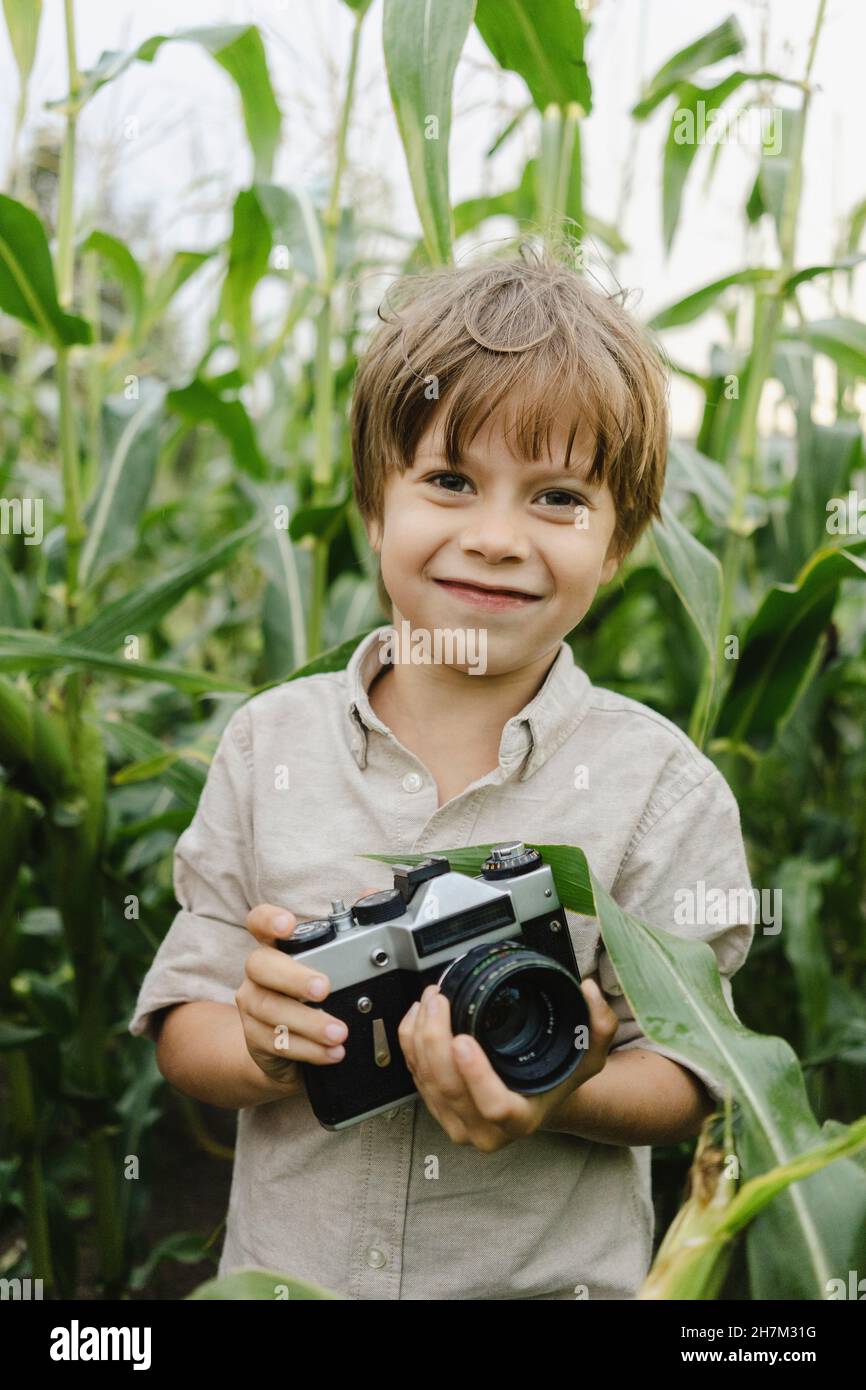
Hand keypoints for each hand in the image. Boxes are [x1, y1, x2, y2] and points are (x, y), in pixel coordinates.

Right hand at [236, 893, 377, 1084]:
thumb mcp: (332, 966)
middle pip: (260, 965)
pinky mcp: (256, 1040)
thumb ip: (351, 931)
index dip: (268, 920)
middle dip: (293, 976)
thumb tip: (371, 895)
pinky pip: (278, 1043)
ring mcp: (253, 1007)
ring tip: (339, 1032)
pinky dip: (309, 1050)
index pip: (259, 923)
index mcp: (276, 949)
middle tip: (324, 988)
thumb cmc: (314, 1000)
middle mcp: (259, 974)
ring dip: (308, 1021)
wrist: (290, 1055)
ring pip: (269, 1009)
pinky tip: (332, 1053)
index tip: (287, 924)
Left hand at [397, 977, 618, 1152]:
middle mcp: (483, 1129)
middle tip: (439, 998)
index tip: (464, 1039)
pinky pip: (412, 1074)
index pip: (494, 1107)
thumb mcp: (588, 1054)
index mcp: (520, 1120)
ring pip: (425, 1080)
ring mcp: (455, 1121)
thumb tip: (587, 990)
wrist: (534, 1097)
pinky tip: (418, 1016)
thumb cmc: (557, 1076)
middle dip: (435, 1037)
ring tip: (430, 999)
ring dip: (420, 1035)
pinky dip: (409, 1042)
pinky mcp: (435, 1107)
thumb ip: (598, 1024)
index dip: (475, 1075)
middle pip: (448, 1087)